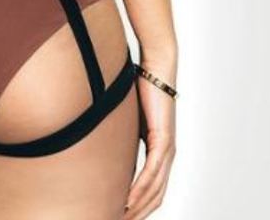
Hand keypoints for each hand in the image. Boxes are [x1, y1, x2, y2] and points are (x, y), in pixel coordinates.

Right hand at [125, 67, 176, 218]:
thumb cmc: (140, 86)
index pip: (152, 189)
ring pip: (154, 190)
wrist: (156, 66)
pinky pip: (152, 172)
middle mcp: (167, 155)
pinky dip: (140, 190)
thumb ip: (120, 135)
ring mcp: (167, 149)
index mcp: (161, 151)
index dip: (138, 208)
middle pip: (154, 197)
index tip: (121, 217)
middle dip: (137, 215)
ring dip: (137, 209)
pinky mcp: (163, 139)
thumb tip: (102, 145)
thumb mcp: (127, 118)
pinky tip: (128, 202)